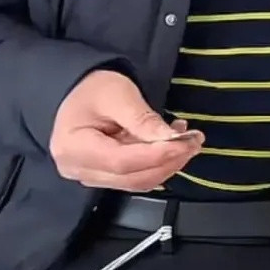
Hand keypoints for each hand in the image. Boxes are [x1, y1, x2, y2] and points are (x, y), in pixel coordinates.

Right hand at [49, 70, 203, 191]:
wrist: (77, 89)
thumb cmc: (93, 88)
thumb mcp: (118, 94)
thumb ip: (142, 119)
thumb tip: (171, 139)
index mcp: (74, 148)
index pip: (122, 162)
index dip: (157, 156)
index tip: (185, 143)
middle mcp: (79, 169)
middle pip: (131, 177)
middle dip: (168, 161)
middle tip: (195, 141)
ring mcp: (90, 176)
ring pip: (136, 181)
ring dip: (167, 164)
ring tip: (187, 140)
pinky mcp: (104, 175)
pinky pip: (135, 176)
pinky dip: (157, 163)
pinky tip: (171, 144)